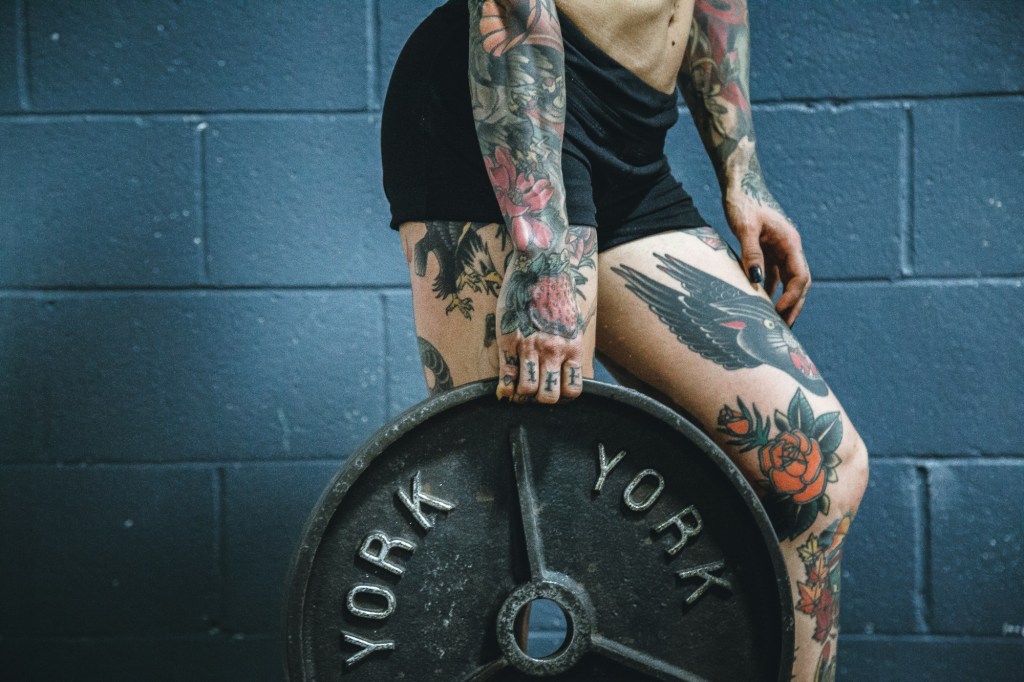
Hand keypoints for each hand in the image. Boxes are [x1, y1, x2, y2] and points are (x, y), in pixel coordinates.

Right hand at [495, 250, 589, 403]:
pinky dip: (504, 389)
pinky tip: (503, 388)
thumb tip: (567, 365)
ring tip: (518, 390)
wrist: (542, 264)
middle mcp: (553, 351)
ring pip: (528, 391)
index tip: (554, 393)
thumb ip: (569, 345)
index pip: (572, 390)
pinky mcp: (510, 340)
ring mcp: (531, 346)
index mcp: (572, 348)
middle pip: (549, 396)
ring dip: (522, 396)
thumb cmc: (556, 293)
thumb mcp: (572, 322)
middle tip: (534, 393)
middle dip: (540, 400)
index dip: (562, 398)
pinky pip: (507, 376)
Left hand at [724, 171, 809, 326]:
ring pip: (787, 281)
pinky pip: (773, 275)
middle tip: (783, 330)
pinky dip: (769, 291)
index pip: (800, 277)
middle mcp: (789, 247)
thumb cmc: (743, 201)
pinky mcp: (769, 249)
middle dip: (793, 307)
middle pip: (799, 284)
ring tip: (773, 324)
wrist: (740, 182)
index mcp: (790, 242)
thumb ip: (751, 254)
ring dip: (782, 302)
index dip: (791, 298)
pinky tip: (758, 304)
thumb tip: (756, 281)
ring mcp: (780, 249)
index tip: (776, 313)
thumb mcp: (745, 227)